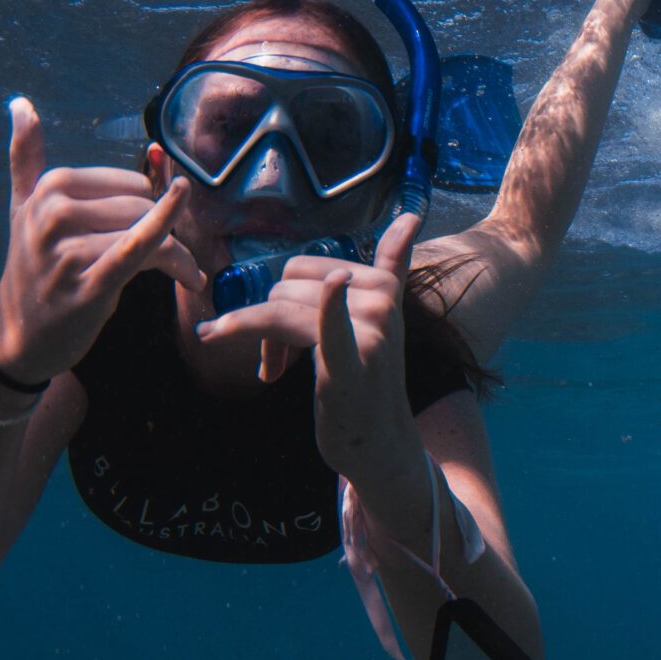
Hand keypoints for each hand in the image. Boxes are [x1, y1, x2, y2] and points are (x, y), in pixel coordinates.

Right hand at [0, 97, 201, 381]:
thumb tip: (20, 103)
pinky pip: (140, 251)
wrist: (18, 334)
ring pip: (149, 235)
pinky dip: (170, 246)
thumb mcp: (22, 208)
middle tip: (171, 258)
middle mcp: (55, 214)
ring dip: (178, 258)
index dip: (152, 206)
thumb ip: (25, 156)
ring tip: (182, 274)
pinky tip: (192, 256)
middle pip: (143, 207)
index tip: (154, 228)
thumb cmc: (29, 266)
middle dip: (166, 231)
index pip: (129, 183)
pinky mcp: (89, 285)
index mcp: (50, 187)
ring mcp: (70, 250)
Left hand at [196, 214, 424, 484]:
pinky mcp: (353, 360)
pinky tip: (333, 291)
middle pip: (285, 287)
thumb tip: (412, 215)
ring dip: (249, 334)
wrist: (380, 444)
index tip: (276, 335)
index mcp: (382, 284)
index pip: (306, 269)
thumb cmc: (370, 379)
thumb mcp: (382, 318)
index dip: (283, 297)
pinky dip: (326, 307)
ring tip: (253, 363)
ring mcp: (371, 329)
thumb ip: (393, 264)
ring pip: (278, 310)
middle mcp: (380, 300)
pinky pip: (324, 325)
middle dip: (266, 322)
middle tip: (275, 364)